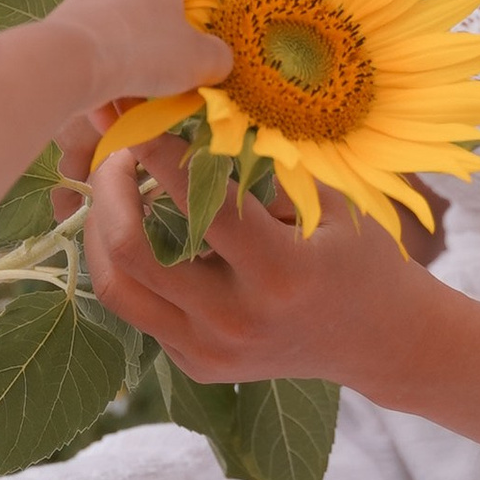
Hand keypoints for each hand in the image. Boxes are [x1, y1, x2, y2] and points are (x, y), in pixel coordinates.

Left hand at [52, 0, 227, 117]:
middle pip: (146, 4)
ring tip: (135, 114)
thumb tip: (219, 60)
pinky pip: (91, 61)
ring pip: (118, 39)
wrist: (68, 63)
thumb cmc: (144, 50)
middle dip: (158, 41)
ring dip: (129, 76)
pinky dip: (101, 90)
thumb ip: (218, 58)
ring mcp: (87, 4)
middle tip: (170, 74)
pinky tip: (107, 123)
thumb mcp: (199, 60)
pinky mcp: (62, 31)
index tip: (194, 14)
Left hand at [83, 138, 431, 389]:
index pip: (200, 204)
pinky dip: (125, 266)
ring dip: (100, 232)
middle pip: (132, 251)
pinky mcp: (195, 364)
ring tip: (110, 191)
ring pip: (117, 287)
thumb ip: (266, 169)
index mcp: (279, 273)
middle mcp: (235, 319)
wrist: (379, 342)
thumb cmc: (360, 259)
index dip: (158, 154)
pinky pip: (138, 311)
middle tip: (114, 153)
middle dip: (109, 191)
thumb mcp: (328, 205)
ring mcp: (209, 350)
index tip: (137, 117)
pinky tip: (135, 228)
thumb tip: (198, 115)